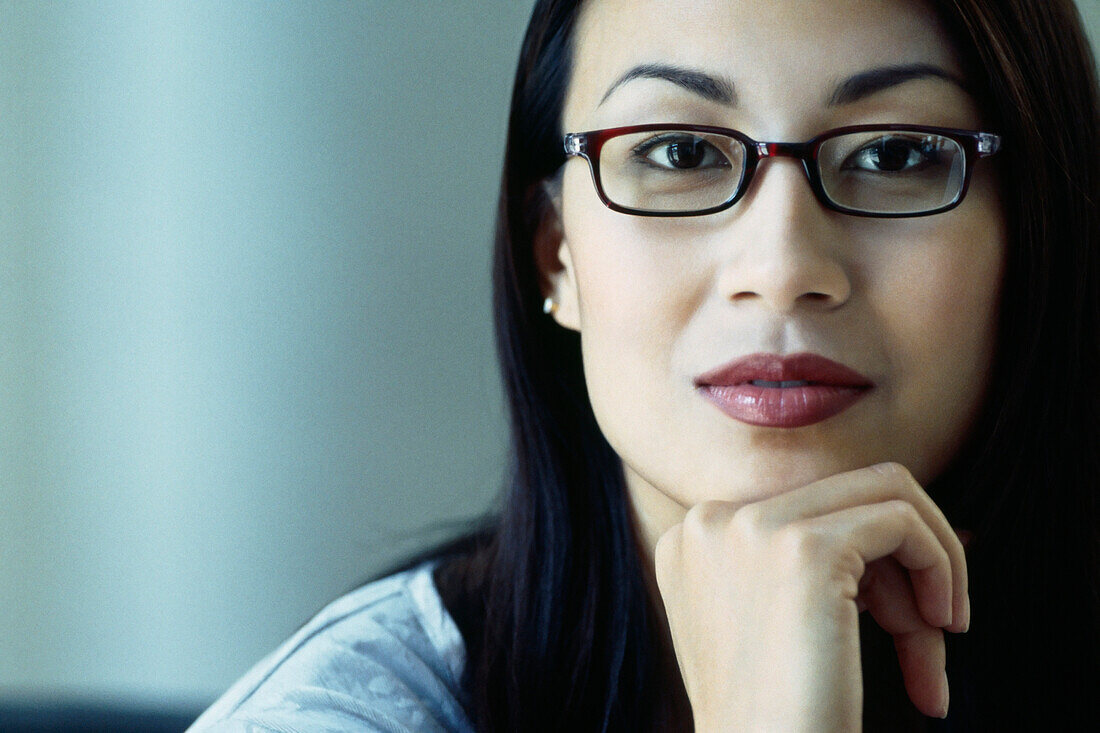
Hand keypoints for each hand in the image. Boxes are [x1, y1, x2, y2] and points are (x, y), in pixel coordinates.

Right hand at [653, 462, 968, 731]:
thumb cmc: (780, 721)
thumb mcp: (777, 626)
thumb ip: (817, 569)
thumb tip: (930, 524)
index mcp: (692, 541)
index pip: (804, 509)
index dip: (868, 564)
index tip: (905, 619)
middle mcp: (711, 522)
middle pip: (844, 496)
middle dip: (902, 563)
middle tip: (932, 634)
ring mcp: (751, 528)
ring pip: (882, 493)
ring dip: (933, 563)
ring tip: (942, 639)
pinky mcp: (804, 548)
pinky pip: (903, 521)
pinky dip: (942, 566)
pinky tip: (943, 630)